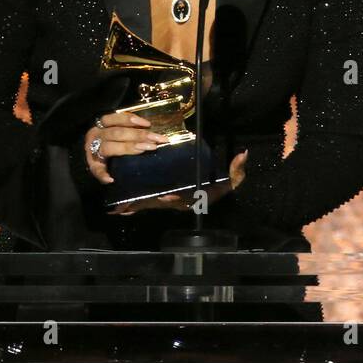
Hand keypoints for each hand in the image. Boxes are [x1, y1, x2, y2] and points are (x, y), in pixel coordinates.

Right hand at [82, 112, 167, 183]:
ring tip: (143, 150)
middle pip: (117, 133)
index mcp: (103, 124)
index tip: (148, 124)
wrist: (93, 152)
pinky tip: (111, 179)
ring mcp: (92, 150)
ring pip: (109, 147)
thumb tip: (150, 127)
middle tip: (156, 140)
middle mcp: (96, 135)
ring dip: (128, 148)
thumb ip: (130, 128)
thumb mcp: (118, 129)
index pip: (116, 118)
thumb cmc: (111, 139)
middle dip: (138, 135)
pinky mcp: (92, 165)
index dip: (130, 120)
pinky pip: (96, 170)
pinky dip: (102, 174)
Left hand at [107, 151, 247, 215]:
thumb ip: (237, 170)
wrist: (214, 191)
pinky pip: (149, 203)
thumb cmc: (221, 186)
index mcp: (195, 198)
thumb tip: (242, 154)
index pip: (185, 200)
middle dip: (150, 204)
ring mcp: (171, 202)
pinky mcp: (163, 199)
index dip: (176, 199)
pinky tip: (120, 209)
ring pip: (154, 204)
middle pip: (164, 205)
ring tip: (121, 208)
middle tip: (133, 204)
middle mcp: (181, 203)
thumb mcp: (232, 180)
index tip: (168, 196)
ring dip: (139, 207)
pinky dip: (136, 207)